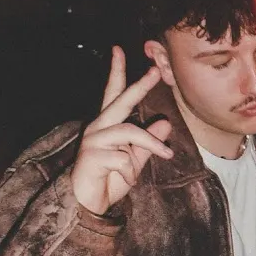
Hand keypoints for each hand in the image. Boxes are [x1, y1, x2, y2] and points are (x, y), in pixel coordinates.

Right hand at [71, 47, 172, 215]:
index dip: (116, 72)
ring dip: (149, 146)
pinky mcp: (91, 156)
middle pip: (120, 101)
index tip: (118, 49)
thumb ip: (149, 143)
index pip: (113, 94)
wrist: (90, 205)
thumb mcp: (135, 161)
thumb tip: (165, 123)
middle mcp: (98, 127)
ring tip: (163, 157)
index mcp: (108, 126)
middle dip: (139, 85)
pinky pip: (123, 158)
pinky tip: (124, 180)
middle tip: (156, 70)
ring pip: (129, 132)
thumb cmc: (110, 181)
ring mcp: (93, 140)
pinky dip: (130, 171)